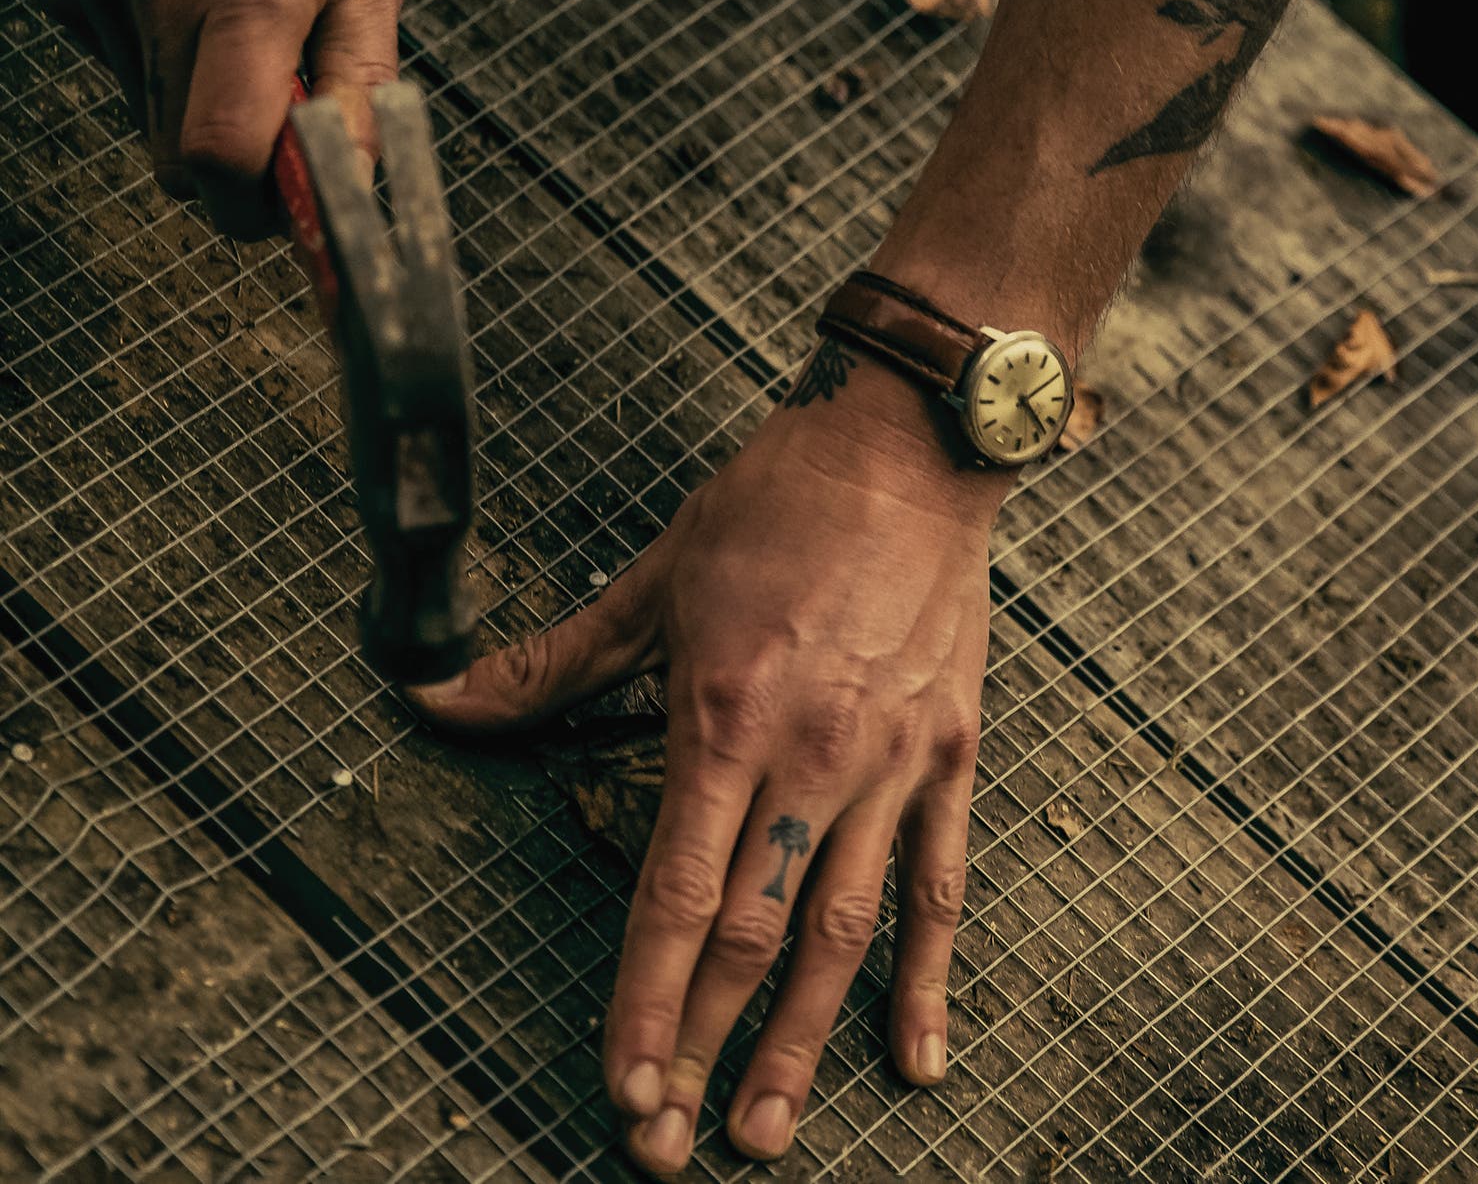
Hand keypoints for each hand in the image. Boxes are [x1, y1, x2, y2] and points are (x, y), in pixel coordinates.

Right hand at [31, 0, 403, 235]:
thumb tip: (352, 178)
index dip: (250, 206)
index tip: (285, 203)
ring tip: (227, 15)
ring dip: (194, 101)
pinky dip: (154, 56)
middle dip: (230, 166)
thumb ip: (362, 81)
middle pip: (177, 155)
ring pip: (144, 116)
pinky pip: (115, 66)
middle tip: (272, 118)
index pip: (220, 152)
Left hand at [408, 349, 1006, 1173]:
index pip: (674, 894)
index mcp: (724, 715)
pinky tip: (916, 1055)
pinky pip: (941, 886)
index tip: (626, 1085)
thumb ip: (549, 661)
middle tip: (676, 1143)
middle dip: (707, 1049)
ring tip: (772, 1129)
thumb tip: (439, 694)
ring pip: (842, 933)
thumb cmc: (777, 505)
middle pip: (751, 934)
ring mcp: (889, 765)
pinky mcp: (950, 757)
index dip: (646, 1003)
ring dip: (803, 1042)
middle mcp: (808, 758)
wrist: (903, 450)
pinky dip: (929, 978)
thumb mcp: (655, 578)